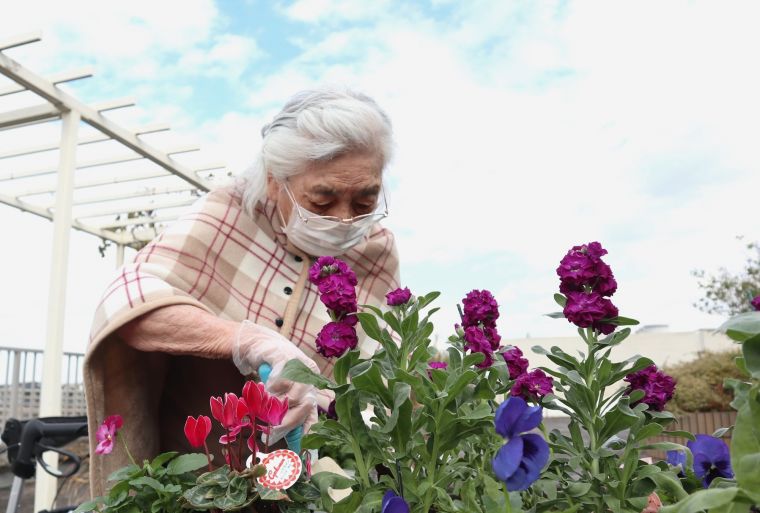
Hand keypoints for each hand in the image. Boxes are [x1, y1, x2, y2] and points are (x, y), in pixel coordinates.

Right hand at [233, 320, 319, 442]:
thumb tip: (284, 443)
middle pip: (306, 407)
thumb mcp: (279, 395)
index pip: (313, 415)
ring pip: (293, 396)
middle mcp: (310, 378)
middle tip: (271, 433)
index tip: (302, 451)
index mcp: (310, 389)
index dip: (309, 433)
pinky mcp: (287, 358)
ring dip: (276, 405)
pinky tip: (267, 385)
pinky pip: (281, 380)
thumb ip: (283, 415)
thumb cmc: (270, 373)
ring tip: (265, 405)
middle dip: (288, 423)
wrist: (260, 345)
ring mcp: (300, 367)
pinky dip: (272, 387)